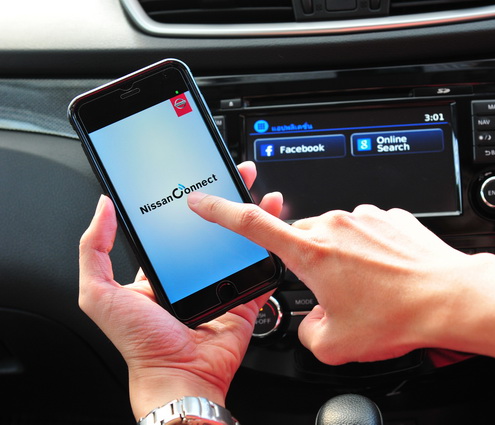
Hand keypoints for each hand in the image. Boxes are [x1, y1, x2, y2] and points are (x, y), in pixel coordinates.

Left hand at [78, 162, 282, 419]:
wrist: (180, 378)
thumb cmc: (141, 344)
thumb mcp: (100, 294)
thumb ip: (94, 250)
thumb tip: (102, 208)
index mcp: (160, 270)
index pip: (177, 225)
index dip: (189, 199)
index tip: (196, 176)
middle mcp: (192, 275)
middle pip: (213, 229)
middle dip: (227, 200)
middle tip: (236, 176)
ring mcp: (220, 287)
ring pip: (239, 245)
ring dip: (252, 220)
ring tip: (260, 195)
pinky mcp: (243, 301)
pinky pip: (260, 273)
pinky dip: (270, 252)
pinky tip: (275, 230)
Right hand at [187, 196, 471, 365]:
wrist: (449, 298)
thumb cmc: (397, 315)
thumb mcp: (336, 343)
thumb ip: (308, 331)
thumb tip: (313, 321)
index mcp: (311, 252)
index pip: (251, 225)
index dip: (221, 212)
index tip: (203, 201)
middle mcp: (335, 226)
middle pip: (303, 241)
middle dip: (311, 265)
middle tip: (337, 295)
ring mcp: (365, 217)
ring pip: (338, 238)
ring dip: (344, 261)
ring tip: (371, 290)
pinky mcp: (390, 217)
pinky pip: (368, 233)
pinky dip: (370, 253)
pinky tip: (389, 276)